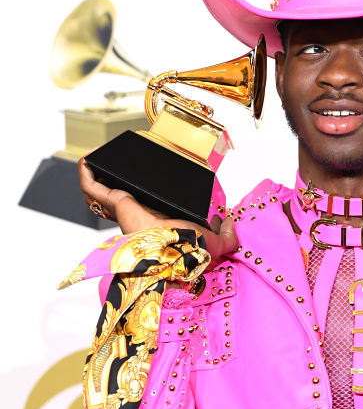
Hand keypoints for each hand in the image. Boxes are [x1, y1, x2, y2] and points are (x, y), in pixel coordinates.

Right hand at [77, 158, 237, 260]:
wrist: (178, 252)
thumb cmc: (193, 251)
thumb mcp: (218, 242)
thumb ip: (228, 235)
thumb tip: (227, 221)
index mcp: (158, 222)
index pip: (144, 206)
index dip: (141, 189)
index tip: (146, 171)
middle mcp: (137, 216)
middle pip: (118, 197)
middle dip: (114, 178)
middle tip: (119, 160)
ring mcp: (123, 210)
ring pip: (100, 193)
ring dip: (96, 173)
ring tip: (100, 156)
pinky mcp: (116, 202)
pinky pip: (92, 186)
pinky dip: (87, 170)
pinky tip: (89, 157)